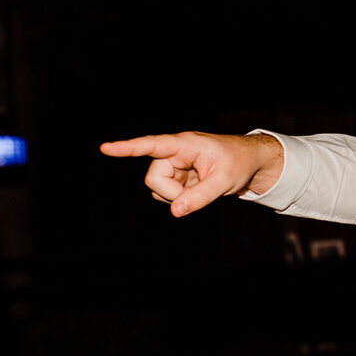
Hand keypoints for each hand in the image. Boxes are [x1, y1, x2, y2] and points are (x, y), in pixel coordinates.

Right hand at [99, 132, 283, 216]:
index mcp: (184, 144)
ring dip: (177, 195)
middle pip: (154, 178)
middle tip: (199, 193)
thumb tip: (175, 212)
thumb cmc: (239, 163)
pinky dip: (181, 198)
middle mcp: (174, 152)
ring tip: (202, 186)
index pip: (152, 145)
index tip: (105, 148)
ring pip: (159, 188)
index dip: (128, 148)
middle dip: (172, 193)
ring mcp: (174, 165)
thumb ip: (200, 197)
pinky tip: (198, 188)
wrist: (250, 162)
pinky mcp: (176, 176)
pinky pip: (168, 194)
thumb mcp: (224, 181)